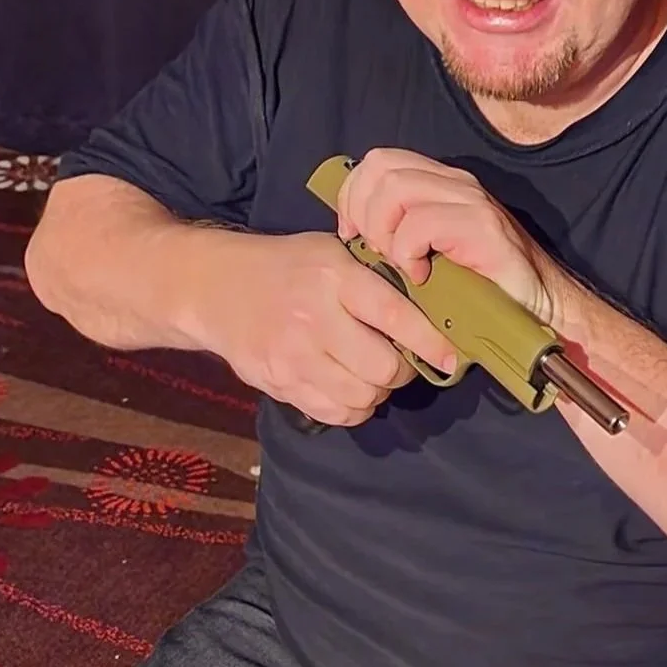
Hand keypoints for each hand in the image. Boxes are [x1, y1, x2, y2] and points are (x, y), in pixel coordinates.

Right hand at [204, 231, 458, 426]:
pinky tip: (349, 387)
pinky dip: (353, 407)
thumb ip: (373, 278)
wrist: (215, 288)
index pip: (395, 316)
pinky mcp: (280, 384)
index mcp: (333, 277)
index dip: (430, 342)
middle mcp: (314, 318)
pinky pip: (336, 414)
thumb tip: (430, 310)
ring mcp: (294, 356)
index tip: (450, 357)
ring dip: (378, 391)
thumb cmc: (286, 266)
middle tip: (401, 360)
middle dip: (403, 370)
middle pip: (384, 368)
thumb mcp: (330, 252)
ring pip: (363, 397)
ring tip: (372, 373)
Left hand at [336, 148, 564, 327]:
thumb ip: (397, 231)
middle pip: (380, 167)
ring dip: (384, 232)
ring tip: (400, 264)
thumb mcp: (429, 253)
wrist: (538, 308)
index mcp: (439, 182)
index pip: (378, 161)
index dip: (352, 195)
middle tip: (375, 252)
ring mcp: (470, 200)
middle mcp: (455, 182)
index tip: (352, 235)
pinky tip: (421, 276)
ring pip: (395, 188)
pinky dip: (408, 253)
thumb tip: (351, 231)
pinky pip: (420, 223)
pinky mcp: (482, 225)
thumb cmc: (480, 287)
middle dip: (362, 213)